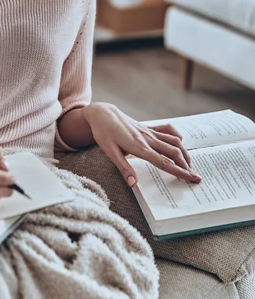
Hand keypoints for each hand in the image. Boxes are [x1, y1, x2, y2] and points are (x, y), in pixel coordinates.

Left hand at [83, 102, 201, 186]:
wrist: (103, 113)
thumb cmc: (104, 132)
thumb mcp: (109, 151)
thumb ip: (123, 168)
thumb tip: (134, 184)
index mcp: (139, 147)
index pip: (164, 163)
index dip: (179, 171)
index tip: (192, 178)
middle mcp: (148, 139)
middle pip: (173, 153)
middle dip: (186, 165)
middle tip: (196, 177)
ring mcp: (149, 132)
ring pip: (173, 141)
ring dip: (184, 153)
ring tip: (190, 164)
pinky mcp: (148, 127)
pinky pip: (166, 130)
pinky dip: (176, 136)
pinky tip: (180, 142)